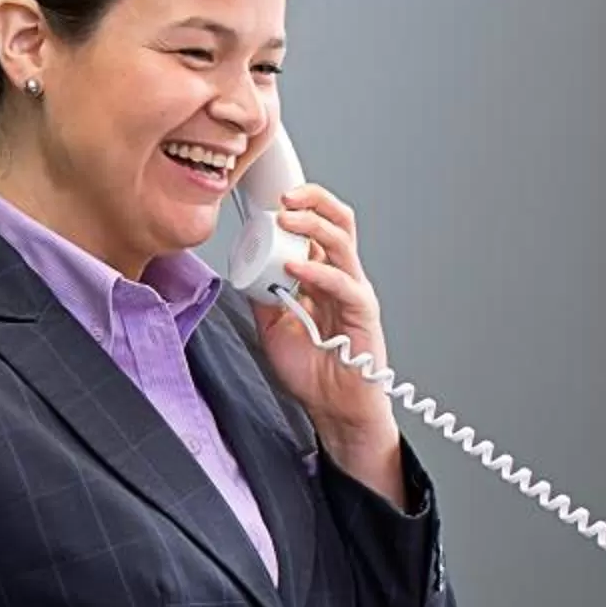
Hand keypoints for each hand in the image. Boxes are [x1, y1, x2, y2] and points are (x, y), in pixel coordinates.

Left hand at [250, 183, 406, 503]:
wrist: (333, 408)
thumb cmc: (312, 370)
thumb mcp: (271, 326)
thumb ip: (262, 296)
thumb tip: (243, 269)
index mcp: (321, 276)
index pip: (316, 227)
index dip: (298, 208)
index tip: (267, 200)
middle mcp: (340, 277)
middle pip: (338, 222)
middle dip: (313, 202)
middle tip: (284, 197)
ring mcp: (354, 292)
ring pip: (342, 243)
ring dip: (314, 226)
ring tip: (288, 218)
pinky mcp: (363, 314)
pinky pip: (343, 284)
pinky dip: (318, 273)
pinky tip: (296, 269)